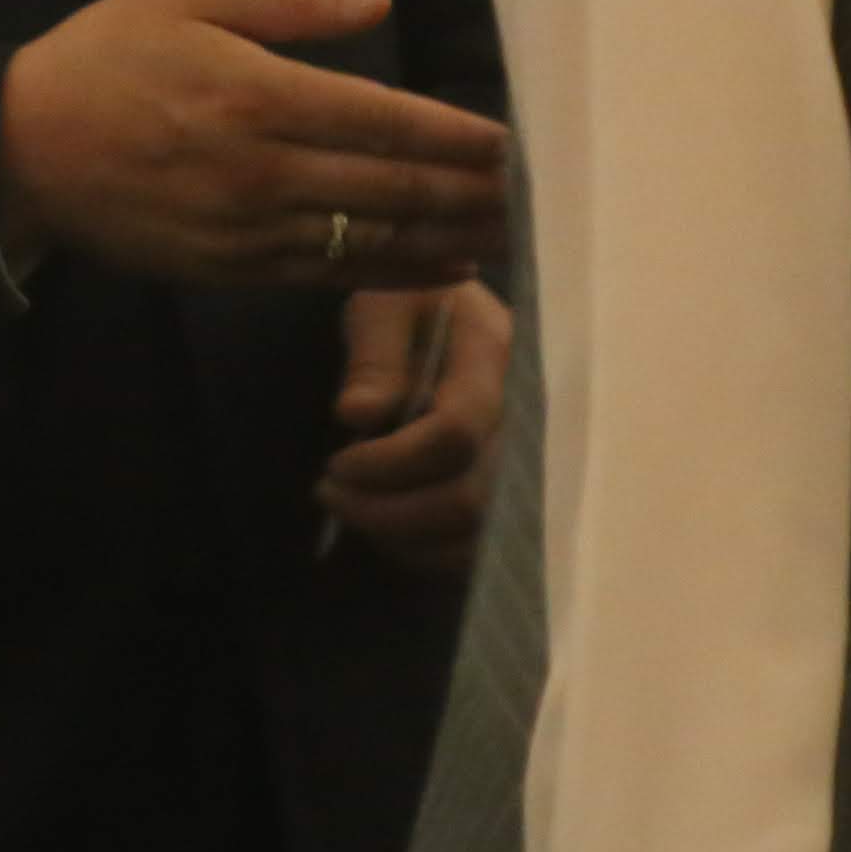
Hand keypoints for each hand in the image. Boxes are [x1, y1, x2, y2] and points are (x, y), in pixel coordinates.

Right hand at [0, 0, 508, 289]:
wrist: (21, 150)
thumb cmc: (105, 58)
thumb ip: (288, 1)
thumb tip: (376, 2)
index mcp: (260, 93)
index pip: (385, 118)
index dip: (453, 134)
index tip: (501, 140)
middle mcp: (266, 169)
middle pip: (391, 186)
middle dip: (463, 193)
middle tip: (515, 193)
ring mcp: (249, 229)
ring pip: (369, 241)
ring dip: (441, 241)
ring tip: (494, 236)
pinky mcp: (230, 270)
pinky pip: (326, 276)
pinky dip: (388, 275)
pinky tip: (430, 269)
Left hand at [319, 279, 508, 573]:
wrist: (444, 310)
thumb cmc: (409, 300)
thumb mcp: (382, 302)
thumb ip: (373, 354)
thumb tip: (358, 415)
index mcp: (493, 355)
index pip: (455, 432)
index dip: (390, 462)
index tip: (337, 462)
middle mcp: (521, 415)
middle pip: (468, 498)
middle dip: (387, 511)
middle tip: (328, 492)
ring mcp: (521, 458)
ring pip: (473, 536)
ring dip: (401, 537)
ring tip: (350, 509)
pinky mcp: (508, 491)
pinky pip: (474, 549)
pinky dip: (423, 551)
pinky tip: (383, 527)